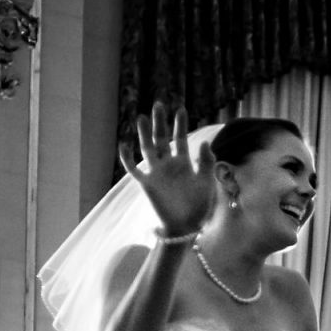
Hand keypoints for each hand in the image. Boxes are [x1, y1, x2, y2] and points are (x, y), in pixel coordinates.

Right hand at [124, 104, 215, 238]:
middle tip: (158, 104)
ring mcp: (156, 173)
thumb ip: (206, 162)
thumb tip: (205, 142)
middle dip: (160, 122)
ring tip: (141, 117)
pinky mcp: (147, 184)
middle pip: (162, 139)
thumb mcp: (207, 182)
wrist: (186, 226)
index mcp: (184, 163)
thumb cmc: (199, 206)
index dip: (180, 125)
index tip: (180, 109)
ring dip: (144, 134)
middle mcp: (168, 165)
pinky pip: (134, 170)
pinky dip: (127, 159)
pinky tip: (123, 145)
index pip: (180, 139)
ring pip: (147, 149)